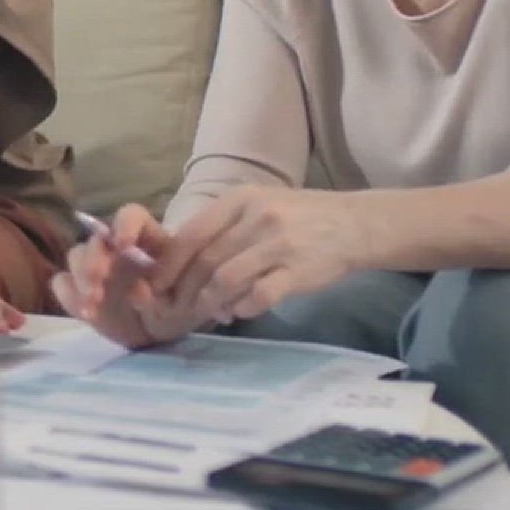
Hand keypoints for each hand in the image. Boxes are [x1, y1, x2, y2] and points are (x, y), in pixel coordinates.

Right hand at [51, 204, 201, 347]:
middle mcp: (116, 248)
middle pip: (96, 238)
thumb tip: (138, 289)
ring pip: (75, 256)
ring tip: (93, 305)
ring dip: (81, 279)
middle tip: (98, 281)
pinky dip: (70, 296)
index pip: (131, 216)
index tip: (123, 245)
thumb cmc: (177, 304)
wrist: (158, 331)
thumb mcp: (185, 299)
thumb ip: (166, 293)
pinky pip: (62, 283)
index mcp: (147, 239)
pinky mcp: (79, 289)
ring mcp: (95, 268)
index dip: (125, 225)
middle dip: (94, 258)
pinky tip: (87, 313)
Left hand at [147, 186, 366, 321]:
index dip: (169, 264)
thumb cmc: (297, 217)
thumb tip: (180, 260)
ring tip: (212, 311)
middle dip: (186, 290)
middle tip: (180, 307)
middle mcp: (256, 218)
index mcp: (239, 199)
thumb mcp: (257, 206)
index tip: (155, 285)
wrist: (353, 224)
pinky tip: (240, 311)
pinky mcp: (298, 271)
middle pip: (205, 261)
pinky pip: (258, 296)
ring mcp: (278, 244)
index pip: (191, 234)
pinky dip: (242, 308)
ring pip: (227, 280)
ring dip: (212, 302)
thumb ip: (222, 227)